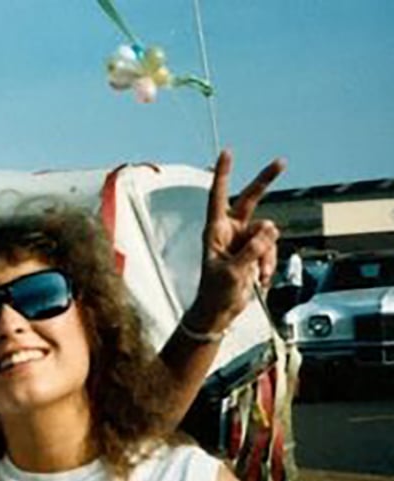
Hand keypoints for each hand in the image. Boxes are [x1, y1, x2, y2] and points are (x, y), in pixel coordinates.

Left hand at [187, 149, 284, 334]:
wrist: (219, 310)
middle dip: (265, 182)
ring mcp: (244, 240)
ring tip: (258, 274)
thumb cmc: (215, 291)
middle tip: (281, 161)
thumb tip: (270, 230)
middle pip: (251, 200)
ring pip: (268, 233)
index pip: (218, 197)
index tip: (227, 153)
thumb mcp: (233, 271)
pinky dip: (270, 263)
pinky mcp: (255, 251)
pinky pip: (271, 248)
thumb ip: (252, 250)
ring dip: (268, 254)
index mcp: (215, 230)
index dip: (223, 174)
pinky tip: (261, 279)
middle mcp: (229, 230)